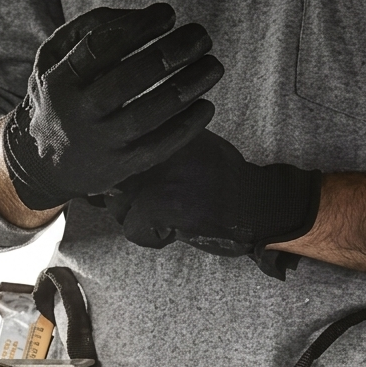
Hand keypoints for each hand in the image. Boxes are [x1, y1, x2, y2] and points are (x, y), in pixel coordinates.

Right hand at [3, 4, 222, 209]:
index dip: (136, 28)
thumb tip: (141, 18)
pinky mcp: (121, 168)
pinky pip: (159, 148)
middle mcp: (79, 114)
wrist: (43, 163)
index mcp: (61, 80)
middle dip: (170, 54)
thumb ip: (89, 30)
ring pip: (148, 114)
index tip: (168, 14)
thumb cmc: (60, 96)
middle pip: (128, 80)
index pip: (99, 47)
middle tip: (202, 36)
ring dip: (186, 87)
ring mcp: (101, 143)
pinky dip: (186, 127)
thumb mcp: (55, 58)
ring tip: (214, 66)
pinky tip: (207, 106)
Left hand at [104, 131, 321, 275]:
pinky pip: (132, 230)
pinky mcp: (156, 205)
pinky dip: (151, 238)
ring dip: (135, 217)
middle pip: (111, 178)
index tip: (138, 184)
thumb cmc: (228, 176)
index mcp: (156, 128)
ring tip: (166, 218)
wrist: (254, 201)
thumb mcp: (193, 142)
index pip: (116, 150)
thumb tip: (132, 151)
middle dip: (124, 197)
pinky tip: (174, 233)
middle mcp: (148, 147)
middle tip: (155, 206)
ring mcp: (151, 176)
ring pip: (117, 205)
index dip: (124, 172)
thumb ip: (163, 141)